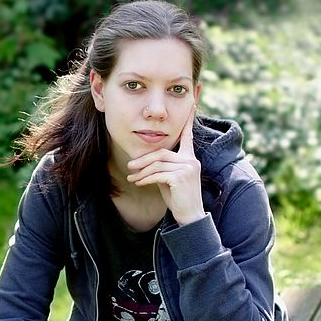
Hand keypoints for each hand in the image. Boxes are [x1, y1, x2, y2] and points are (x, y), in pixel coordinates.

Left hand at [126, 106, 203, 225]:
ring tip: (131, 177)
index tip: (190, 104)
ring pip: (158, 163)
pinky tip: (138, 183)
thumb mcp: (169, 179)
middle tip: (130, 166)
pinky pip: (158, 174)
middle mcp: (191, 160)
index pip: (187, 136)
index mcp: (190, 158)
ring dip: (141, 171)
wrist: (189, 216)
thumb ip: (162, 167)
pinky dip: (145, 179)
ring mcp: (188, 168)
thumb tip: (144, 162)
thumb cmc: (178, 198)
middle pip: (161, 153)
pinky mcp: (181, 177)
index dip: (186, 121)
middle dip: (143, 160)